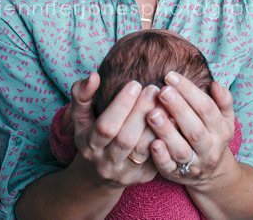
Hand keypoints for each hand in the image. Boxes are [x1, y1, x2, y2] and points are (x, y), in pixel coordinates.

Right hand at [68, 72, 160, 187]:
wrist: (98, 173)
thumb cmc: (89, 135)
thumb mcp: (80, 117)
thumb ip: (82, 94)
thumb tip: (93, 76)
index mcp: (89, 145)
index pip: (105, 126)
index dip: (121, 105)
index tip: (135, 84)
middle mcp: (106, 163)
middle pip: (126, 139)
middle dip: (141, 112)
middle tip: (153, 89)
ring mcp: (126, 173)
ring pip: (144, 150)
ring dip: (157, 125)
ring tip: (165, 102)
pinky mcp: (144, 178)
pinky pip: (158, 159)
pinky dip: (166, 139)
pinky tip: (172, 121)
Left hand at [146, 74, 235, 187]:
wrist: (212, 175)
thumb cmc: (211, 135)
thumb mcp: (223, 120)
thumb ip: (223, 101)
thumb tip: (216, 84)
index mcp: (220, 131)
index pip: (206, 109)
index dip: (189, 91)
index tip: (170, 75)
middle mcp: (209, 149)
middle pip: (195, 129)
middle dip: (179, 109)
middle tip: (163, 91)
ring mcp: (193, 163)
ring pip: (181, 149)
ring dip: (166, 132)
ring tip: (152, 113)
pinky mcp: (175, 174)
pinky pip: (168, 167)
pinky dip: (160, 156)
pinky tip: (152, 143)